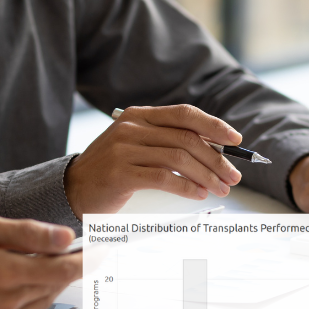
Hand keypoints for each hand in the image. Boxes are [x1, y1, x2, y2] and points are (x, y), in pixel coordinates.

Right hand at [0, 213, 81, 308]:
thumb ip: (26, 233)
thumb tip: (68, 238)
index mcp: (7, 274)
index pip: (65, 269)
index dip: (89, 259)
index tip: (106, 249)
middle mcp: (8, 305)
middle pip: (54, 284)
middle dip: (62, 265)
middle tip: (64, 247)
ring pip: (41, 300)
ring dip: (43, 280)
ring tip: (24, 260)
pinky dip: (26, 297)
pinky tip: (8, 281)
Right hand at [64, 105, 243, 217]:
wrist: (72, 189)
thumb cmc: (112, 171)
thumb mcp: (137, 146)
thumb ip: (166, 142)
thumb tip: (213, 151)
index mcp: (139, 115)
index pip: (184, 114)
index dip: (214, 125)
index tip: (236, 140)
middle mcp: (131, 127)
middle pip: (186, 138)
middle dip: (216, 159)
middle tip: (233, 177)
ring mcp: (123, 149)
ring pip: (178, 158)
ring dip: (206, 175)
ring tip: (220, 188)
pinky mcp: (120, 173)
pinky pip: (163, 178)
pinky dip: (186, 187)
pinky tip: (198, 194)